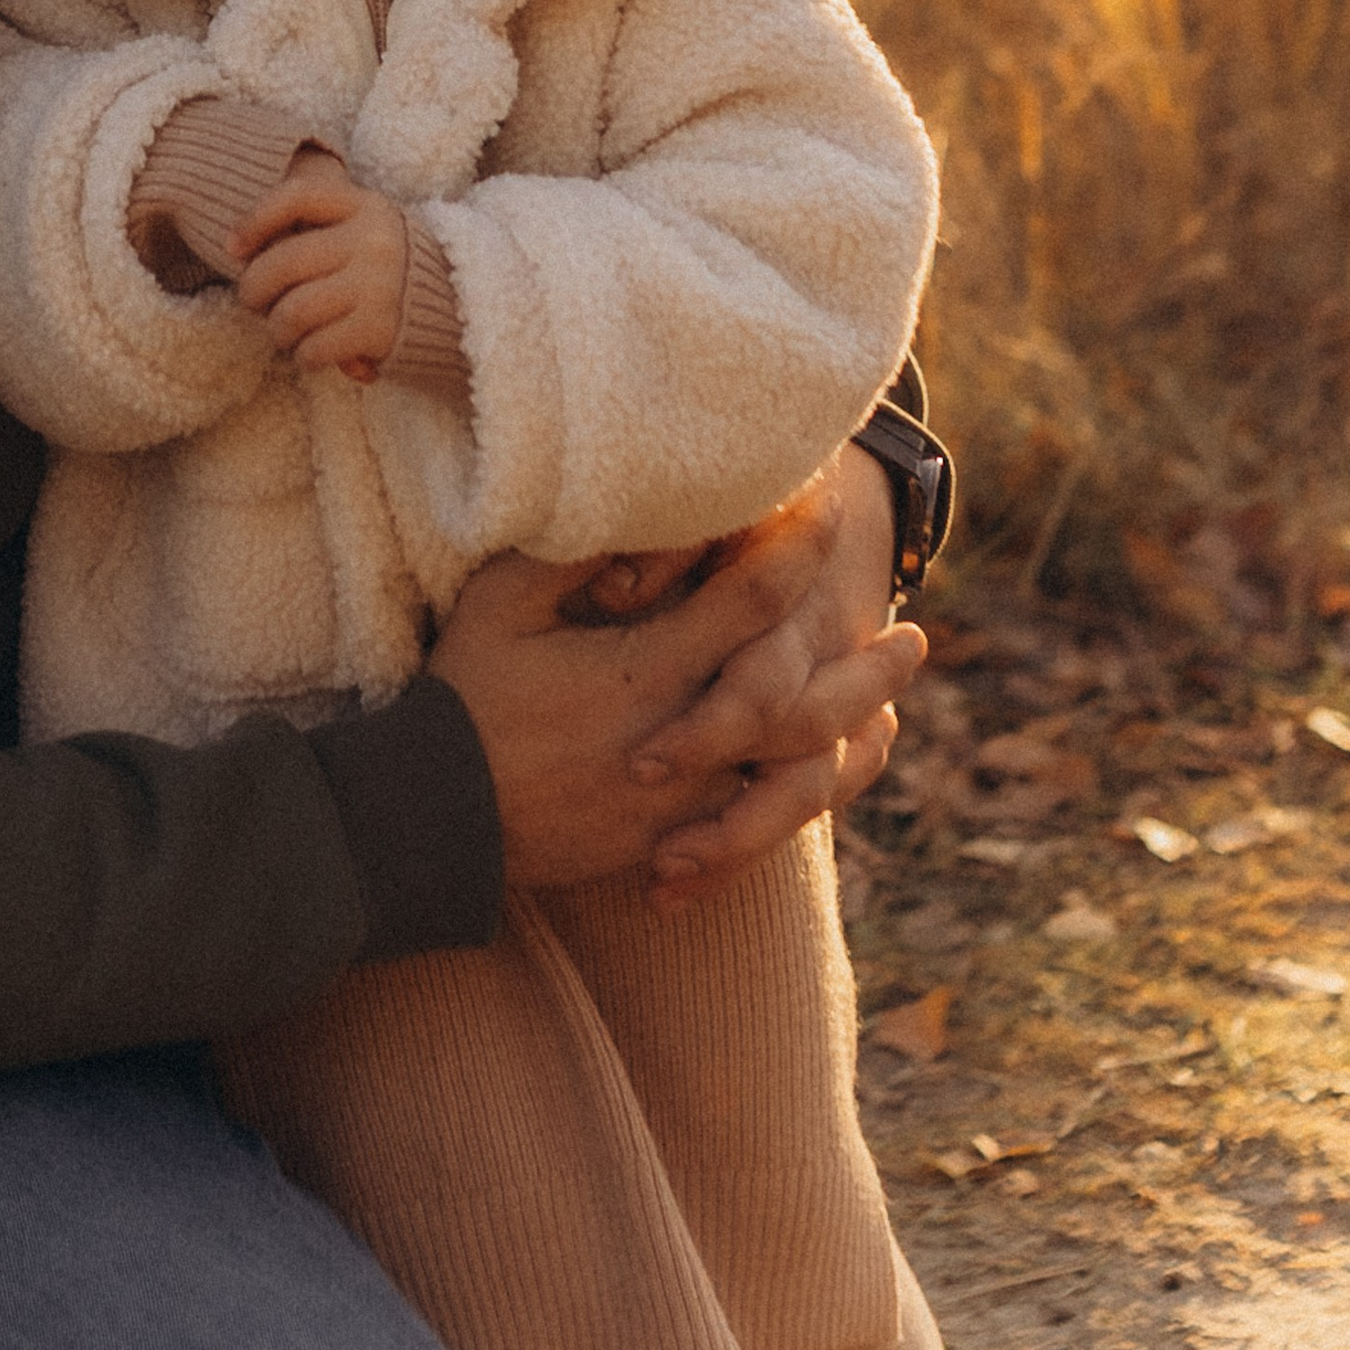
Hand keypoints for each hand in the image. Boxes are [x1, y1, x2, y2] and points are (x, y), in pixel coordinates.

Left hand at [230, 151, 409, 379]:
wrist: (464, 306)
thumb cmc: (391, 268)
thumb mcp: (366, 230)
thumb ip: (318, 231)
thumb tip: (242, 253)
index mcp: (365, 206)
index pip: (296, 197)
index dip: (255, 219)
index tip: (232, 247)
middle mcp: (371, 240)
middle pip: (282, 262)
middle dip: (254, 290)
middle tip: (254, 303)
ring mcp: (377, 285)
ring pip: (292, 310)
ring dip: (277, 330)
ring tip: (284, 333)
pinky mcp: (381, 329)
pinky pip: (315, 347)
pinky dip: (305, 356)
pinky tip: (312, 354)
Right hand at [427, 457, 921, 891]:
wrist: (435, 818)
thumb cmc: (464, 696)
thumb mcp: (501, 603)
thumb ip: (572, 553)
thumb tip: (640, 507)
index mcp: (646, 673)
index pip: (748, 603)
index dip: (793, 549)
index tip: (826, 509)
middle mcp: (681, 743)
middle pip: (803, 704)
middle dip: (863, 667)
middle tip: (914, 632)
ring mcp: (681, 805)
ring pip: (796, 775)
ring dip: (851, 734)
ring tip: (893, 707)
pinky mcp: (668, 843)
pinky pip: (763, 826)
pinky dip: (811, 795)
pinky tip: (836, 769)